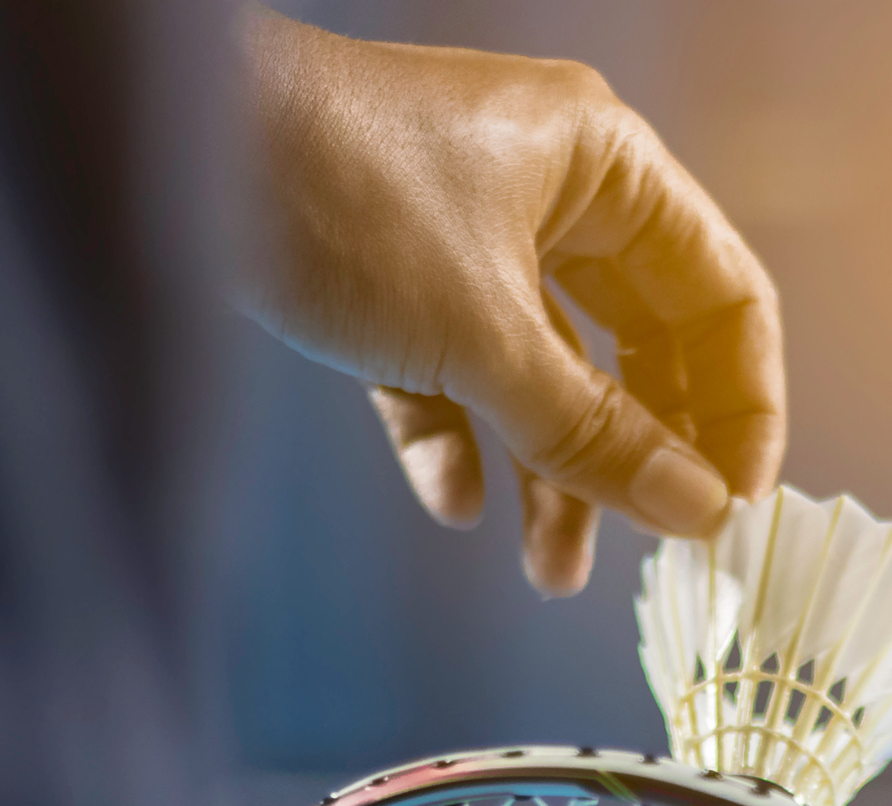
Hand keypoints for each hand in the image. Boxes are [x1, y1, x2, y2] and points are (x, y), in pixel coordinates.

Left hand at [237, 9, 783, 594]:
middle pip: (643, 346)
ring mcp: (471, 236)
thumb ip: (596, 433)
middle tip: (655, 542)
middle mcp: (551, 194)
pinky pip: (455, 376)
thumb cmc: (327, 190)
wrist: (149, 147)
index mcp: (604, 167)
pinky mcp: (393, 279)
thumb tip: (698, 511)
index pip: (724, 297)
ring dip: (553, 474)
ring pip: (549, 374)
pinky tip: (452, 502)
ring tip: (548, 572)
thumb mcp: (482, 331)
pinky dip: (459, 441)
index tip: (732, 507)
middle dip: (641, 455)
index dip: (743, 408)